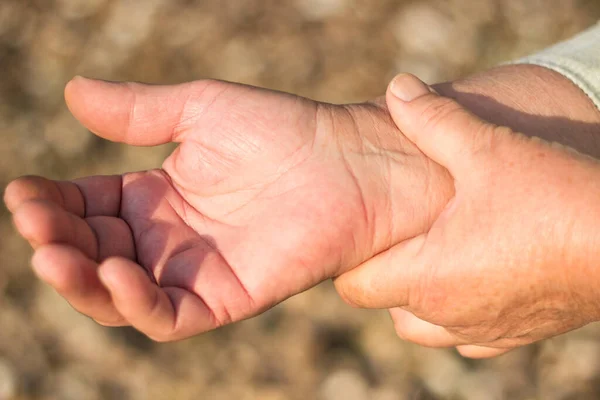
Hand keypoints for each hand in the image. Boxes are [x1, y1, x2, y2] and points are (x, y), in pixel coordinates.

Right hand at [4, 77, 452, 340]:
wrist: (348, 160)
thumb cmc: (282, 129)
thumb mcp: (200, 110)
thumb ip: (138, 111)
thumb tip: (71, 91)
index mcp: (157, 195)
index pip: (87, 207)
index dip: (52, 203)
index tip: (22, 190)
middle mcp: (168, 238)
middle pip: (94, 252)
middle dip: (57, 240)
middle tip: (34, 219)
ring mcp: (195, 272)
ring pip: (119, 294)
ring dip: (80, 278)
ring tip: (53, 251)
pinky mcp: (225, 299)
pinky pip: (168, 316)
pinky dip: (135, 302)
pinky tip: (116, 269)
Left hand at [335, 74, 599, 357]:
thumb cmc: (554, 198)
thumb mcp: (487, 149)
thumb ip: (434, 120)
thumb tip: (397, 87)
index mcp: (426, 278)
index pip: (355, 287)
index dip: (352, 258)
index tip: (365, 230)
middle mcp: (448, 315)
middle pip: (385, 307)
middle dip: (383, 277)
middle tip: (400, 238)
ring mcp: (483, 331)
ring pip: (424, 329)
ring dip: (417, 299)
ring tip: (432, 258)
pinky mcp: (516, 337)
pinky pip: (467, 339)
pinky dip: (458, 315)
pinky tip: (474, 278)